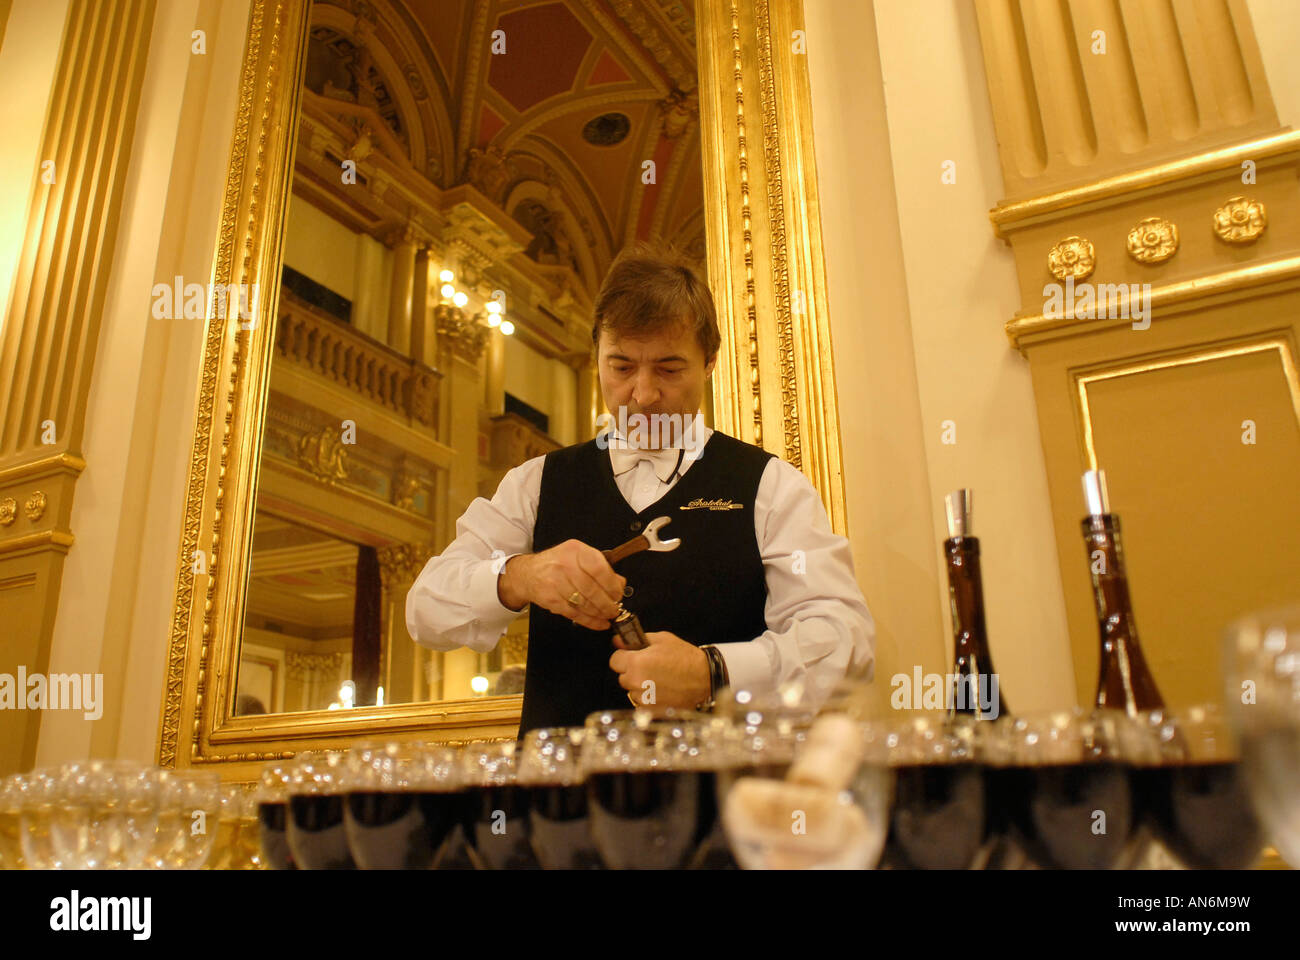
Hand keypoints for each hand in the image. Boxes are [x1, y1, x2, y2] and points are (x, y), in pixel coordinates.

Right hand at [498, 540, 625, 630]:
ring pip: (583, 603)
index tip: (618, 594)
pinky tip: (598, 623)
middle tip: (615, 609)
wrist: (529, 573)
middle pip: (591, 589)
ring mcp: (555, 582)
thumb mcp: (579, 557)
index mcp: (576, 550)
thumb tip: (620, 583)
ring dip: (599, 613)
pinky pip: (574, 613)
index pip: (598, 568)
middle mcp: (565, 565)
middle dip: (607, 603)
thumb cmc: (558, 564)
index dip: (611, 585)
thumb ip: (601, 568)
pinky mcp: (551, 599)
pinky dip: (589, 621)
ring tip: (607, 615)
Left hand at [609, 631, 711, 709]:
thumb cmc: (685, 657)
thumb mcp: (662, 639)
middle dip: (632, 671)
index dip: (624, 657)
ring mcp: (643, 699)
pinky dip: (648, 698)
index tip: (633, 656)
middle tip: (650, 667)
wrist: (705, 679)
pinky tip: (663, 691)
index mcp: (636, 662)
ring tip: (659, 680)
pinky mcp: (651, 711)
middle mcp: (636, 682)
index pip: (614, 660)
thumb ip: (637, 640)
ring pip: (631, 691)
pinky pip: (641, 703)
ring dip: (640, 686)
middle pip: (622, 676)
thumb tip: (618, 641)